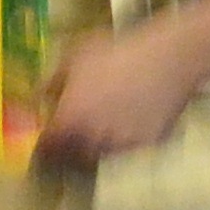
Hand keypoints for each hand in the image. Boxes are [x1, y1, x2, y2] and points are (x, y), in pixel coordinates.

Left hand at [33, 22, 207, 163]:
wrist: (168, 59)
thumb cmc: (116, 52)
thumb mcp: (75, 56)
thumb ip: (54, 80)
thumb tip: (42, 95)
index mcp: (71, 121)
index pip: (47, 149)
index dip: (43, 147)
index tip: (45, 141)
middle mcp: (93, 141)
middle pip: (74, 157)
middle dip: (70, 148)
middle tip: (73, 133)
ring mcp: (121, 146)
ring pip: (102, 153)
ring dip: (97, 144)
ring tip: (102, 124)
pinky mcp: (147, 145)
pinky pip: (129, 147)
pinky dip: (124, 138)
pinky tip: (129, 118)